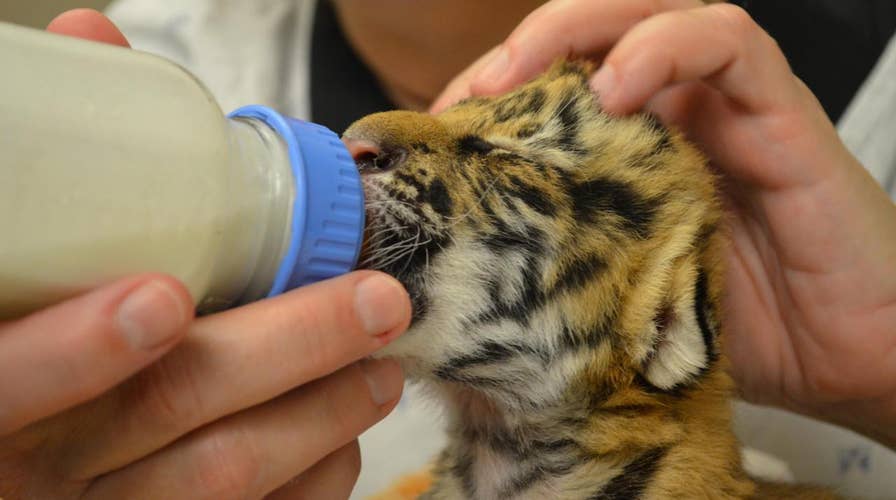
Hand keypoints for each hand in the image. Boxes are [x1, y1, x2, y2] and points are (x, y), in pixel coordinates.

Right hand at [0, 11, 412, 498]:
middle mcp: (37, 467)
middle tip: (378, 303)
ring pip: (222, 478)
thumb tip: (92, 35)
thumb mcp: (4, 256)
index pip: (9, 383)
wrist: (24, 446)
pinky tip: (343, 433)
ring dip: (320, 415)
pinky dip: (311, 476)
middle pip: (167, 415)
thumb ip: (50, 171)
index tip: (163, 295)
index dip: (82, 346)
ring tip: (386, 362)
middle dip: (286, 355)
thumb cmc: (18, 325)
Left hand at [434, 0, 895, 445]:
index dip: (489, 99)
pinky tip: (615, 87)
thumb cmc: (736, 334)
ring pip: (649, 13)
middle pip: (587, 38)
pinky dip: (664, 46)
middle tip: (467, 102)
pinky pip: (727, 43)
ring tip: (516, 79)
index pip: (550, 89)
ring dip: (572, 31)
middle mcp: (675, 115)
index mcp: (629, 154)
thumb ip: (552, 282)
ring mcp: (727, 106)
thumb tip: (454, 311)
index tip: (440, 136)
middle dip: (516, 54)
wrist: (851, 363)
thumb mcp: (614, 305)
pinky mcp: (783, 112)